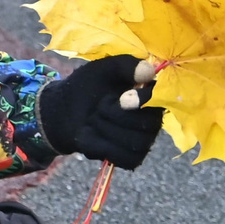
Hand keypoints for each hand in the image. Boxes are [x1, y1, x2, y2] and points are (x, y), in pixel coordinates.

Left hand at [37, 55, 162, 166]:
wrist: (63, 109)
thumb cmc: (87, 85)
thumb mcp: (103, 68)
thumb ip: (126, 64)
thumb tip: (149, 70)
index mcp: (151, 96)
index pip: (161, 101)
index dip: (144, 101)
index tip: (123, 98)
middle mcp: (152, 120)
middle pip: (148, 125)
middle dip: (115, 115)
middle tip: (99, 106)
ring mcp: (143, 142)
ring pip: (134, 143)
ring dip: (105, 129)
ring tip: (93, 119)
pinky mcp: (129, 159)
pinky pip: (122, 158)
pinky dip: (99, 146)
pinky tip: (90, 135)